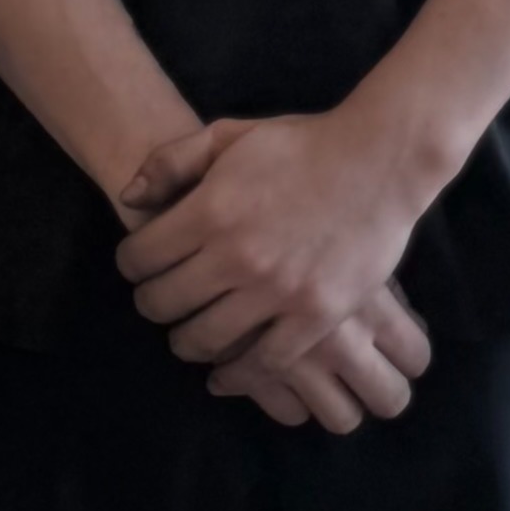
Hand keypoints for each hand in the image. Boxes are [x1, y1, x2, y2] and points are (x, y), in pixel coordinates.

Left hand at [115, 106, 435, 403]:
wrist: (381, 161)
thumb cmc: (303, 145)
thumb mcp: (230, 135)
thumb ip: (172, 162)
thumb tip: (128, 198)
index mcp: (210, 209)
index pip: (139, 257)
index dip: (130, 264)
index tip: (140, 267)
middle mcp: (237, 255)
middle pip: (163, 303)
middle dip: (152, 304)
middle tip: (161, 303)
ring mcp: (278, 291)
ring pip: (204, 339)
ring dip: (186, 343)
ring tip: (188, 338)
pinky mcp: (316, 316)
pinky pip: (263, 363)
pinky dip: (236, 375)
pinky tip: (224, 374)